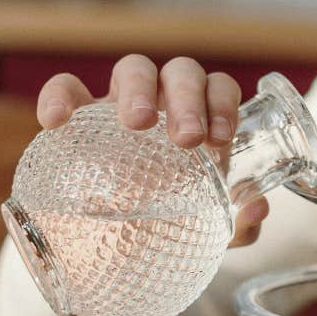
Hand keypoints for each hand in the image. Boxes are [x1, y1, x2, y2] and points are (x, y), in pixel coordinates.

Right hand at [36, 55, 267, 247]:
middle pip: (181, 73)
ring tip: (137, 123)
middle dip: (188, 98)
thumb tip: (258, 210)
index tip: (221, 139)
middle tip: (187, 139)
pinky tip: (58, 121)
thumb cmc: (173, 223)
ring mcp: (120, 105)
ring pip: (134, 67)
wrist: (117, 248)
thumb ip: (239, 224)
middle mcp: (166, 104)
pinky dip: (61, 96)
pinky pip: (66, 87)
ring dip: (139, 89)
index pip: (219, 88)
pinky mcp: (78, 116)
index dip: (223, 103)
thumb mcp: (210, 230)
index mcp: (202, 122)